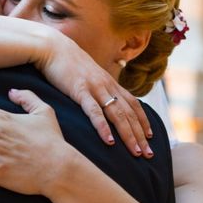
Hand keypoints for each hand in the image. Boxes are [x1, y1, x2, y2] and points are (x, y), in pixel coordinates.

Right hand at [35, 30, 153, 157]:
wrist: (52, 47)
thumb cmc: (68, 64)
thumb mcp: (89, 76)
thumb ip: (98, 89)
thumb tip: (103, 102)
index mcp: (110, 83)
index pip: (133, 104)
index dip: (143, 121)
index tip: (150, 137)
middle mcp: (108, 86)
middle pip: (129, 114)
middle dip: (140, 135)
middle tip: (149, 154)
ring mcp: (95, 88)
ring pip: (117, 115)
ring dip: (128, 135)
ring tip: (136, 152)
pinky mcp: (80, 91)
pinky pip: (94, 111)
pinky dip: (103, 127)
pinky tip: (109, 141)